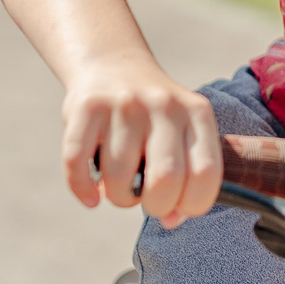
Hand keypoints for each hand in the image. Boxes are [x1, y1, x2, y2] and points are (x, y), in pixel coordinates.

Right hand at [60, 57, 220, 227]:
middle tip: (147, 201)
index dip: (193, 204)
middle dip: (155, 206)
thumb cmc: (153, 117)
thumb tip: (172, 220)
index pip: (206, 174)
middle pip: (166, 179)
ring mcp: (125, 103)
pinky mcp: (88, 105)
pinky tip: (91, 196)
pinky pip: (78, 163)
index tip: (178, 206)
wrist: (113, 63)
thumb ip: (186, 177)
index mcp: (197, 114)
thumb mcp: (181, 134)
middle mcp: (164, 105)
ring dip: (118, 197)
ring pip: (120, 177)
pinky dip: (83, 189)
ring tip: (119, 187)